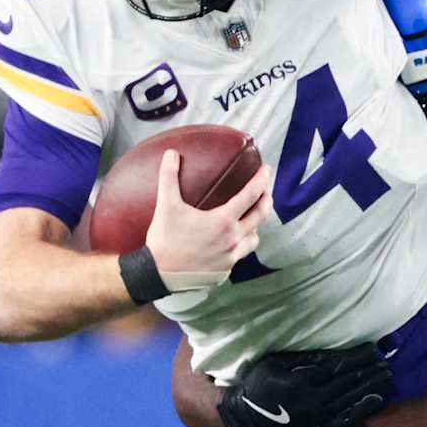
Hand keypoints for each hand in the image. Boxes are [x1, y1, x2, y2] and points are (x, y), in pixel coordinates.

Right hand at [146, 150, 272, 291]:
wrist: (159, 273)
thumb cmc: (165, 239)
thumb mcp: (166, 205)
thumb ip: (169, 177)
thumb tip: (171, 154)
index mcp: (223, 221)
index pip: (250, 196)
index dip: (261, 180)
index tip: (267, 170)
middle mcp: (233, 239)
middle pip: (260, 216)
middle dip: (267, 200)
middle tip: (267, 191)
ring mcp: (231, 256)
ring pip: (254, 238)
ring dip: (256, 226)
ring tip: (251, 218)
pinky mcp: (226, 269)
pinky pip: (241, 253)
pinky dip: (242, 243)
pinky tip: (234, 240)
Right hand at [220, 346, 393, 426]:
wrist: (247, 418)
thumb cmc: (259, 384)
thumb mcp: (275, 363)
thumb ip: (303, 359)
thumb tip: (332, 354)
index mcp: (301, 382)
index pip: (338, 366)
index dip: (358, 356)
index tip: (373, 348)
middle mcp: (313, 401)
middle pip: (349, 382)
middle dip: (370, 370)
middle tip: (386, 361)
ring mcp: (318, 418)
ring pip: (351, 400)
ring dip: (372, 386)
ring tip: (388, 376)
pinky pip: (346, 420)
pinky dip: (363, 410)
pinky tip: (377, 400)